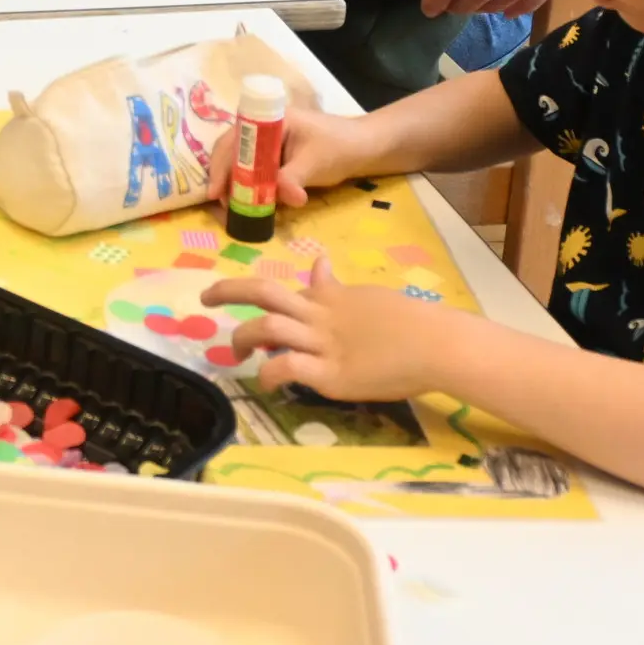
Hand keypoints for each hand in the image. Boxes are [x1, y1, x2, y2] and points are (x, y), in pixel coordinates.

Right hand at [188, 98, 363, 210]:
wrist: (365, 148)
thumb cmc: (340, 147)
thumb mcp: (315, 163)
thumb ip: (294, 180)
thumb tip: (284, 199)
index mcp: (270, 120)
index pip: (235, 139)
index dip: (221, 164)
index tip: (216, 191)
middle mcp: (264, 128)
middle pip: (231, 150)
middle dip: (223, 176)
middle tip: (219, 202)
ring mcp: (269, 143)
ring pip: (241, 161)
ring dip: (234, 183)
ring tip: (230, 206)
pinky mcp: (277, 158)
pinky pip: (255, 170)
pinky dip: (249, 186)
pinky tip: (248, 202)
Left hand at [209, 257, 459, 400]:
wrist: (437, 344)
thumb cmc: (410, 322)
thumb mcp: (367, 296)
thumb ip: (338, 287)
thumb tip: (320, 263)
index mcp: (330, 298)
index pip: (288, 290)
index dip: (263, 297)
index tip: (252, 306)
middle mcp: (319, 317)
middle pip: (264, 293)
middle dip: (228, 291)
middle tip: (206, 297)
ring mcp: (323, 345)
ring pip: (267, 328)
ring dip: (243, 339)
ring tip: (236, 353)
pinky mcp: (330, 376)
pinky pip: (287, 368)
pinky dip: (269, 374)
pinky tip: (266, 381)